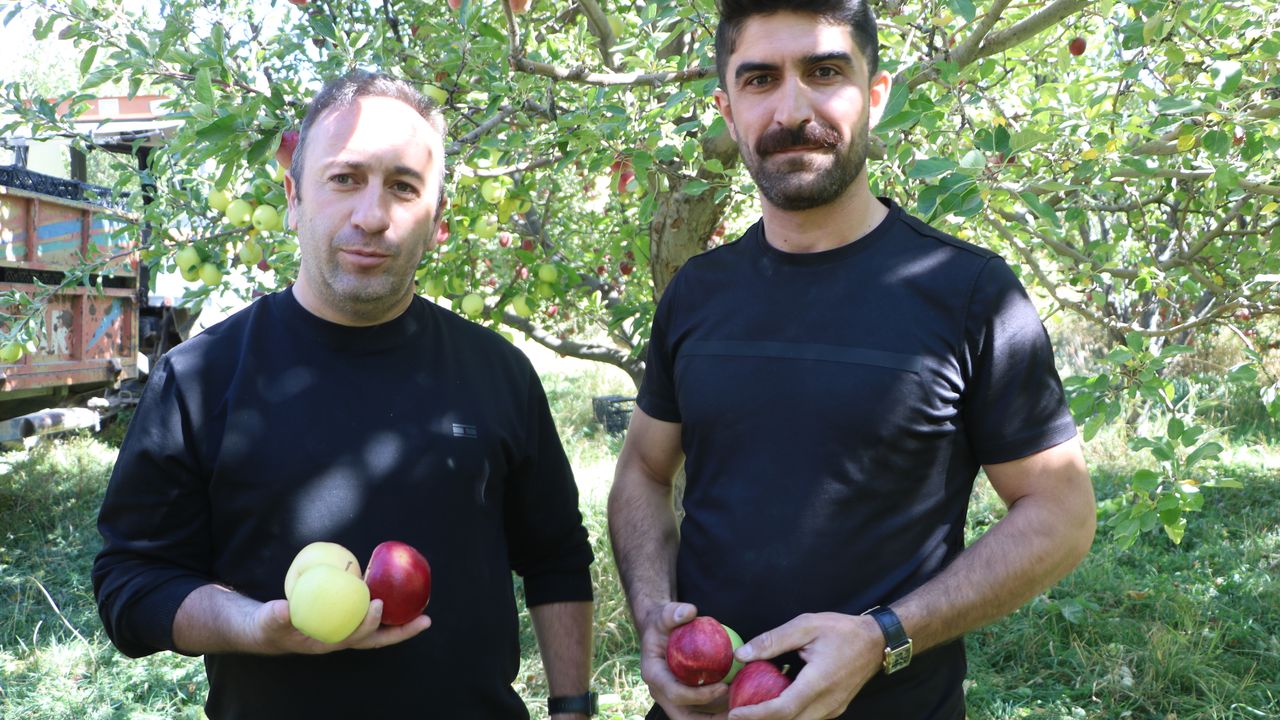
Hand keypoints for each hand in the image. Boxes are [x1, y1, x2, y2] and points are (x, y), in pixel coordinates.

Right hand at [254, 598, 431, 654]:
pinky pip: (372, 618)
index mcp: (328, 642)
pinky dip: (388, 611)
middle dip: (402, 632)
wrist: (270, 629)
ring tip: (424, 613)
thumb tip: (285, 609)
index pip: (354, 636)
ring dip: (402, 623)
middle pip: (377, 639)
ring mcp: (347, 632)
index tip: (377, 603)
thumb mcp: (270, 621)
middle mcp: (343, 639)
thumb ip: (276, 616)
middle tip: (425, 619)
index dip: (368, 623)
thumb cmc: (271, 625)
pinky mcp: (348, 621)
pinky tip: (402, 596)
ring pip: (380, 631)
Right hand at [638, 602, 730, 719]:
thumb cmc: (662, 622)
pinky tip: (739, 704)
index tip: (724, 687)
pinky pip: (700, 712)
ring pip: (693, 719)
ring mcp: (671, 698)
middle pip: (684, 718)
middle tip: (737, 713)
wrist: (658, 631)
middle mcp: (660, 692)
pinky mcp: (683, 699)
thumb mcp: (665, 614)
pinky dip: (718, 712)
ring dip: (717, 718)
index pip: (676, 693)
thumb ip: (674, 612)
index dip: (700, 695)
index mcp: (654, 675)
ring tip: (742, 710)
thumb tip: (690, 611)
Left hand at [727, 612, 881, 719]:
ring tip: (751, 710)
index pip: (783, 709)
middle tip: (735, 715)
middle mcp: (828, 703)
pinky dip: (788, 716)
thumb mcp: (805, 626)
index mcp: (819, 682)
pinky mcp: (835, 710)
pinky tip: (774, 704)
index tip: (735, 713)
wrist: (876, 642)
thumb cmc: (841, 630)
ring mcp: (833, 709)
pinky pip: (808, 719)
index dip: (757, 715)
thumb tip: (741, 654)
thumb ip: (773, 640)